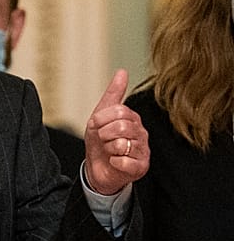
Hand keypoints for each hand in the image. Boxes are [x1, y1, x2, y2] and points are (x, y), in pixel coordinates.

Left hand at [83, 69, 148, 195]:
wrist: (97, 169)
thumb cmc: (100, 142)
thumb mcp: (101, 116)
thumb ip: (113, 94)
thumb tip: (122, 71)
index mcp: (132, 119)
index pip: (119, 111)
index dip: (101, 120)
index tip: (97, 126)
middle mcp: (141, 133)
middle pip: (121, 126)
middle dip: (104, 134)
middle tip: (103, 140)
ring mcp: (142, 150)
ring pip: (121, 144)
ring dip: (108, 149)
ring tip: (109, 151)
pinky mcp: (141, 167)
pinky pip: (124, 162)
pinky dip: (114, 162)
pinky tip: (114, 162)